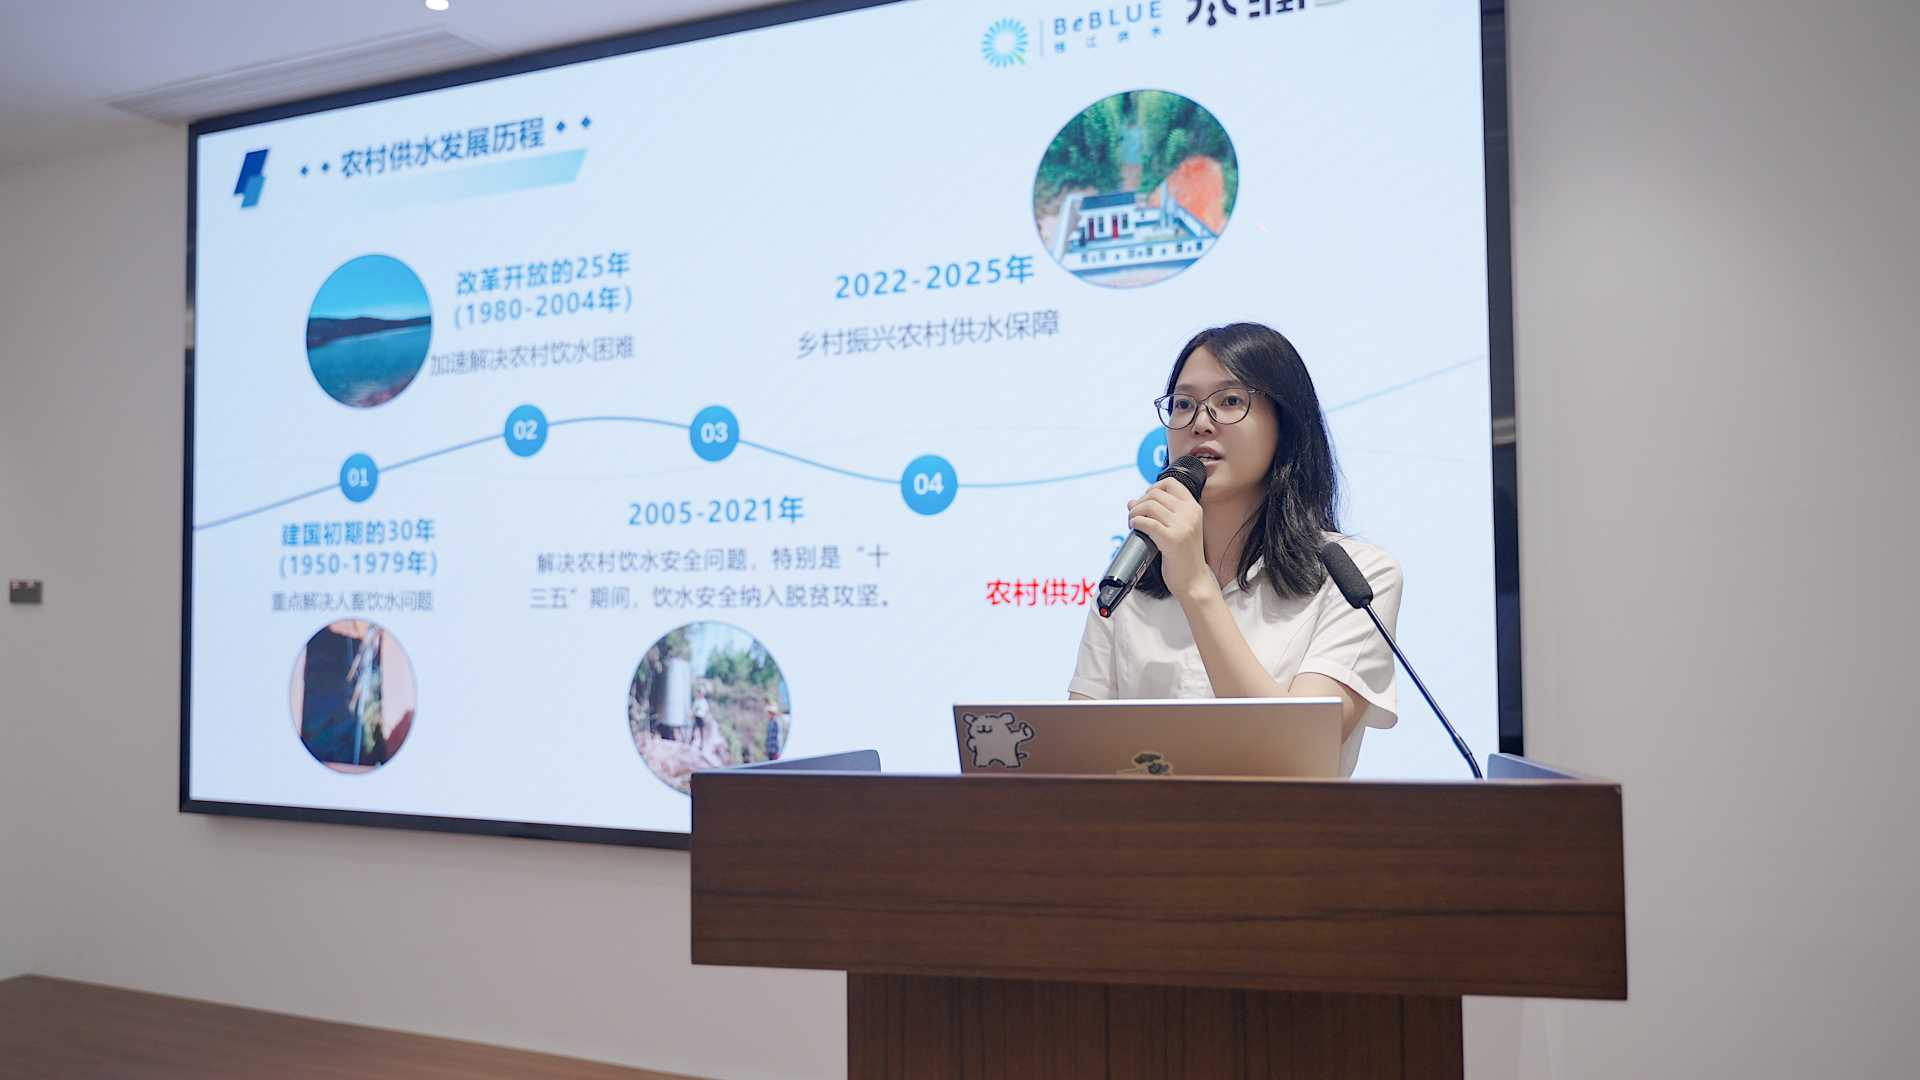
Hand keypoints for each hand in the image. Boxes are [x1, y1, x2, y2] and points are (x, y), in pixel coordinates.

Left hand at [1127, 477, 1210, 601]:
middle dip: (1139, 503)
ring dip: (1134, 512)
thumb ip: (1161, 513)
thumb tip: (1132, 501)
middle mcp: (1190, 514)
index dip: (1152, 488)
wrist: (1194, 581)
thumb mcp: (1181, 529)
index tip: (1145, 501)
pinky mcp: (1172, 539)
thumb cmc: (1184, 556)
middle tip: (1134, 516)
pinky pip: (1147, 523)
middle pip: (1155, 494)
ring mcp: (1182, 526)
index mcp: (1194, 508)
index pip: (1171, 483)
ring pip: (1149, 506)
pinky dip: (1136, 522)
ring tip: (1132, 523)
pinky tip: (1134, 528)